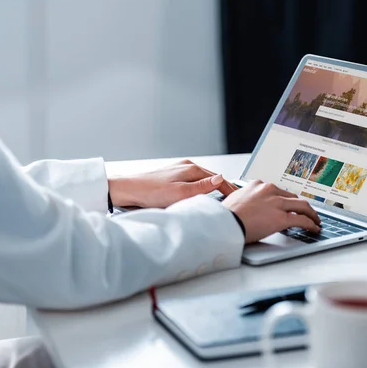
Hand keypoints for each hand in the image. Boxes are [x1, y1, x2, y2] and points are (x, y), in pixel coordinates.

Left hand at [108, 159, 237, 207]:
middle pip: (212, 179)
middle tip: (233, 200)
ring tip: (221, 199)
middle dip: (223, 188)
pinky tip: (200, 196)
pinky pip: (192, 182)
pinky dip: (200, 189)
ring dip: (212, 188)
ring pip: (202, 180)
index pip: (219, 179)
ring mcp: (178, 171)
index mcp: (191, 169)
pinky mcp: (171, 177)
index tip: (239, 199)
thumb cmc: (150, 192)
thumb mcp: (181, 193)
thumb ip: (203, 187)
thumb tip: (221, 179)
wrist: (127, 191)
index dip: (230, 190)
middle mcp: (186, 167)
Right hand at [222, 180, 320, 243]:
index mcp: (257, 185)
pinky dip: (311, 224)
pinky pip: (301, 220)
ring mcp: (276, 203)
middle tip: (307, 213)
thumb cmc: (225, 216)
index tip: (289, 205)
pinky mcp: (281, 218)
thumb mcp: (235, 201)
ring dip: (311, 214)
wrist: (223, 224)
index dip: (286, 200)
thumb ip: (246, 201)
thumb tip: (249, 208)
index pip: (278, 191)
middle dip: (301, 206)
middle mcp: (269, 190)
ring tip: (315, 221)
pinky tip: (314, 228)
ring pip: (302, 206)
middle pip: (293, 197)